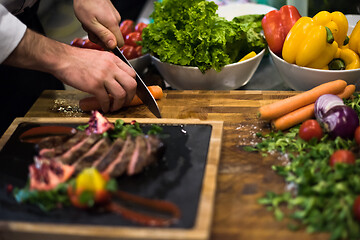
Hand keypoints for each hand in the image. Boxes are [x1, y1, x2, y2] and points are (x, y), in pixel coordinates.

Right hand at [4, 29, 136, 112]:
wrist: (61, 59)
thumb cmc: (77, 59)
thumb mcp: (99, 57)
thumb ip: (110, 66)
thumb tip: (118, 79)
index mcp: (113, 59)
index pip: (132, 74)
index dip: (132, 86)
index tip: (128, 93)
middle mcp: (111, 67)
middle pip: (131, 84)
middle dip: (130, 97)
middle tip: (125, 102)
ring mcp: (103, 76)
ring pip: (121, 94)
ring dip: (119, 104)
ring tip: (114, 107)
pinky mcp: (94, 85)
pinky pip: (106, 100)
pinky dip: (107, 106)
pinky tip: (104, 108)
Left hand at [73, 0, 122, 48]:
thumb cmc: (85, 4)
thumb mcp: (91, 23)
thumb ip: (103, 35)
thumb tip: (113, 46)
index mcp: (112, 24)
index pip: (119, 44)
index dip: (110, 46)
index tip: (100, 41)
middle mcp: (116, 20)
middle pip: (113, 38)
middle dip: (100, 37)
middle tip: (91, 30)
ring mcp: (114, 16)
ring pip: (108, 31)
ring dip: (98, 30)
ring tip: (90, 23)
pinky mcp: (111, 13)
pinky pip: (107, 24)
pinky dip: (99, 24)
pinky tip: (92, 19)